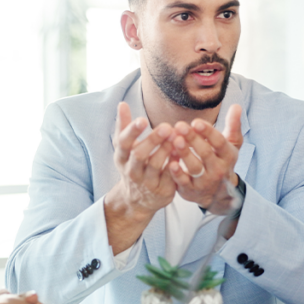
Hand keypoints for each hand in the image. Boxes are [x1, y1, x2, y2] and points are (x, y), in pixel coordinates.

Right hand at [105, 102, 177, 217]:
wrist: (138, 200)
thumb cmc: (133, 166)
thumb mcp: (124, 149)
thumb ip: (123, 126)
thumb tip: (122, 104)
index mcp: (121, 158)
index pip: (123, 144)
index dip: (132, 132)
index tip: (142, 119)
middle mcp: (131, 171)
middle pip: (140, 155)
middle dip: (153, 140)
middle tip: (167, 126)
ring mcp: (146, 182)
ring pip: (156, 165)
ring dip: (166, 150)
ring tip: (177, 136)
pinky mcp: (162, 190)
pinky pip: (170, 176)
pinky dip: (175, 163)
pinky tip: (182, 152)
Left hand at [168, 105, 243, 210]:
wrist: (218, 193)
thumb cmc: (222, 161)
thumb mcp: (231, 145)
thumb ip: (233, 125)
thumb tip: (236, 106)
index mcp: (227, 155)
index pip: (219, 142)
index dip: (208, 132)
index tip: (196, 122)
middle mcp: (218, 169)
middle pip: (205, 153)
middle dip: (192, 139)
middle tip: (180, 126)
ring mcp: (204, 181)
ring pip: (194, 167)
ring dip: (184, 153)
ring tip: (175, 140)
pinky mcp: (191, 190)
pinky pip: (183, 181)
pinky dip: (177, 173)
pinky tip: (170, 162)